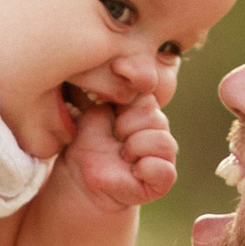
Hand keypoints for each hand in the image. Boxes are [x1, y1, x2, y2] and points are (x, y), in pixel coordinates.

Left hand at [62, 90, 176, 211]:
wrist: (79, 179)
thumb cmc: (86, 144)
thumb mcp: (94, 112)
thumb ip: (108, 90)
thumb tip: (117, 65)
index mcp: (144, 113)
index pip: (147, 98)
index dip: (127, 107)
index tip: (111, 117)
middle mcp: (158, 132)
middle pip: (155, 117)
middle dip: (128, 126)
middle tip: (114, 138)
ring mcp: (163, 157)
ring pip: (163, 142)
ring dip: (136, 146)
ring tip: (122, 154)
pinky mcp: (162, 181)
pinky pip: (165, 170)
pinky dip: (147, 168)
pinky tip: (133, 169)